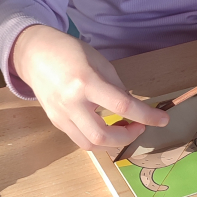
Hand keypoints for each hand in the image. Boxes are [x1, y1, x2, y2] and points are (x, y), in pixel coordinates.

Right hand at [11, 25, 168, 148]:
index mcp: (85, 82)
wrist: (34, 54)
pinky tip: (106, 126)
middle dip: (127, 137)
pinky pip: (80, 138)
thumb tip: (132, 108)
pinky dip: (98, 138)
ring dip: (113, 143)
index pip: (122, 106)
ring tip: (124, 129)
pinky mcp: (56, 122)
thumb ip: (116, 87)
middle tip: (139, 126)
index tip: (162, 120)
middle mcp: (71, 103)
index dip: (146, 116)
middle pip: (102, 137)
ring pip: (90, 144)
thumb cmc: (69, 52)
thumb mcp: (99, 62)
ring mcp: (60, 116)